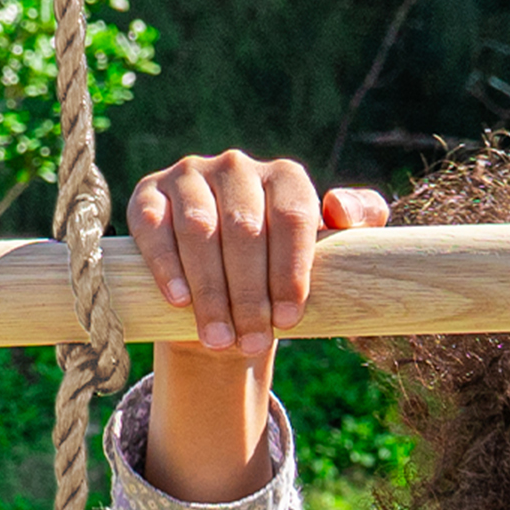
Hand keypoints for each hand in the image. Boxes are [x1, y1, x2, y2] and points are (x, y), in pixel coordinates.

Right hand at [131, 151, 387, 501]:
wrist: (222, 287)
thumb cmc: (281, 273)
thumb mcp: (329, 250)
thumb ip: (361, 221)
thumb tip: (340, 208)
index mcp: (284, 177)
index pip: (292, 218)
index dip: (290, 271)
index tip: (289, 320)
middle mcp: (237, 166)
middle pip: (245, 229)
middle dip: (249, 294)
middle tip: (251, 343)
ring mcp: (190, 176)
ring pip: (199, 230)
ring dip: (211, 290)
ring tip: (219, 339)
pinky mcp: (149, 194)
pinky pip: (154, 227)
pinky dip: (166, 265)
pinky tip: (180, 300)